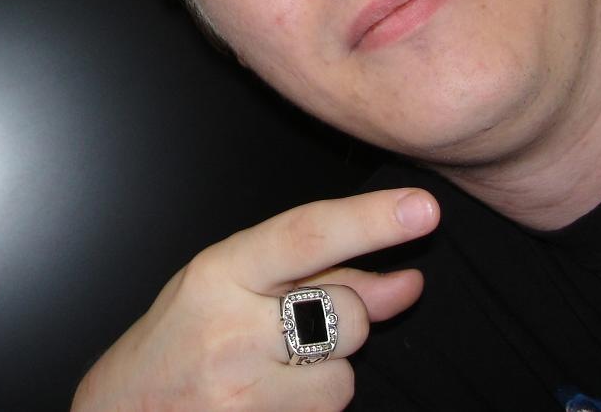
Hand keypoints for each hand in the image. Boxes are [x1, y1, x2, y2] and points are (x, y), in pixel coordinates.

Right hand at [72, 188, 438, 410]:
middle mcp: (229, 331)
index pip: (307, 235)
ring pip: (343, 380)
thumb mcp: (231, 288)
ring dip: (326, 376)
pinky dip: (310, 411)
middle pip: (346, 314)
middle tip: (301, 328)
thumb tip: (404, 281)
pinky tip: (269, 403)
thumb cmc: (178, 342)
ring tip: (271, 374)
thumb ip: (318, 277)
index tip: (422, 208)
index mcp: (220, 273)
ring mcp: (241, 394)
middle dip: (350, 320)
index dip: (370, 220)